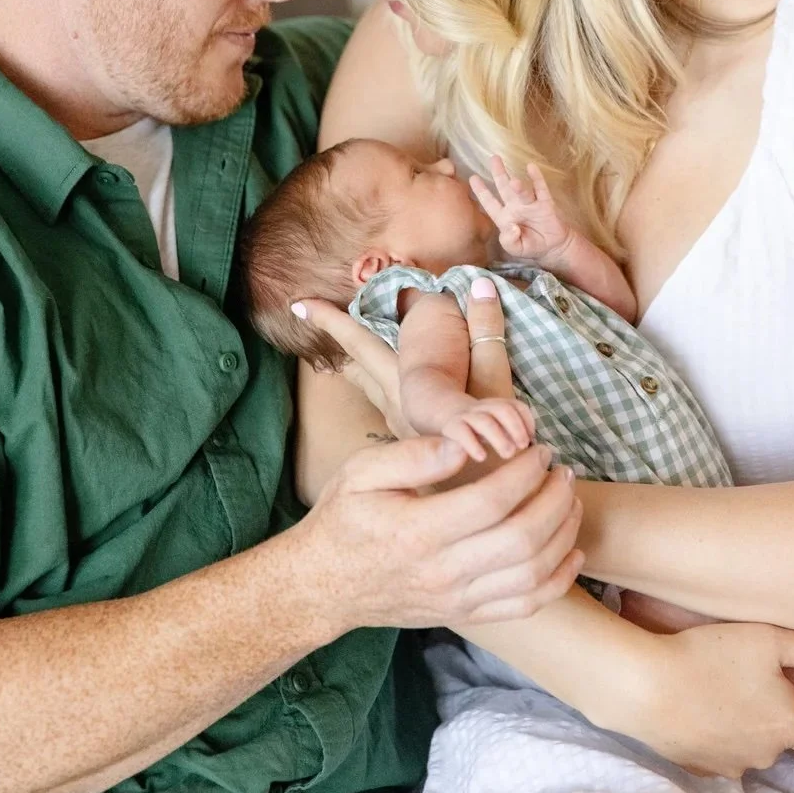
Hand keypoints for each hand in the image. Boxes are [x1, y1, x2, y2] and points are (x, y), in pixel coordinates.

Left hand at [292, 282, 518, 437]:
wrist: (492, 507)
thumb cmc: (495, 452)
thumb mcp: (496, 386)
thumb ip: (486, 334)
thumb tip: (480, 285)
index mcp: (404, 388)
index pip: (360, 345)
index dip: (331, 322)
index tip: (298, 303)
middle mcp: (395, 406)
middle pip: (359, 364)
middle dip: (338, 337)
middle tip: (308, 312)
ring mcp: (403, 425)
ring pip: (373, 386)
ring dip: (360, 364)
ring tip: (348, 350)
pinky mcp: (416, 439)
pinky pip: (390, 399)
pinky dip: (385, 381)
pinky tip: (396, 383)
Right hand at [294, 431, 582, 633]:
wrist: (323, 586)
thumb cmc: (342, 520)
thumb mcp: (360, 472)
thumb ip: (413, 455)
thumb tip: (463, 445)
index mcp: (418, 530)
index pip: (492, 501)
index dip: (526, 473)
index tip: (539, 451)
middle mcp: (443, 570)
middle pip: (522, 539)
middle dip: (554, 500)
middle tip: (561, 471)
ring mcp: (457, 598)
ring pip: (532, 574)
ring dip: (563, 535)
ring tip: (569, 501)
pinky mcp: (465, 615)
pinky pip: (525, 605)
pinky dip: (558, 581)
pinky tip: (571, 552)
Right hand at [441, 396, 534, 462]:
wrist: (443, 414)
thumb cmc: (479, 429)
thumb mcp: (499, 428)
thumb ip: (516, 436)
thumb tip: (538, 455)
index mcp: (498, 406)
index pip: (517, 407)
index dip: (526, 422)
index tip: (531, 440)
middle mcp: (484, 408)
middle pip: (503, 410)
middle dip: (516, 428)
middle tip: (523, 447)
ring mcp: (467, 416)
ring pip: (484, 421)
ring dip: (499, 437)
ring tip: (508, 454)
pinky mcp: (451, 427)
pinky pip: (462, 432)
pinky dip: (473, 444)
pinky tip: (482, 457)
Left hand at [470, 157, 574, 264]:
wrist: (553, 247)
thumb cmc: (530, 245)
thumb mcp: (515, 248)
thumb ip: (509, 240)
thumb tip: (512, 227)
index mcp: (504, 217)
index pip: (490, 202)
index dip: (481, 191)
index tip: (472, 178)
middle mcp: (515, 207)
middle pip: (505, 188)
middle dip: (499, 174)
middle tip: (494, 158)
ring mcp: (530, 204)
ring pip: (521, 191)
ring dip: (517, 185)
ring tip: (512, 180)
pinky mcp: (545, 204)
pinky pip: (540, 190)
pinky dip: (536, 179)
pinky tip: (532, 168)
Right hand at [620, 591, 793, 748]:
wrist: (643, 686)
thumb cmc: (708, 657)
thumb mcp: (765, 639)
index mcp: (790, 726)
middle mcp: (766, 754)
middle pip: (784, 745)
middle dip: (775, 722)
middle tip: (751, 687)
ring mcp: (730, 765)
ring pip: (748, 748)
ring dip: (742, 728)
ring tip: (716, 693)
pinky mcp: (697, 767)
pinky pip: (716, 752)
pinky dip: (712, 735)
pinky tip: (693, 707)